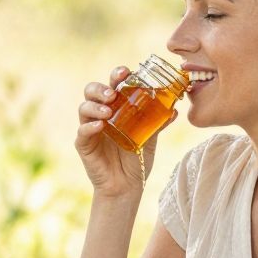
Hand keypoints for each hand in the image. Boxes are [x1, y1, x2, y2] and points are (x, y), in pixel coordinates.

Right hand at [76, 64, 167, 200]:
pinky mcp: (84, 145)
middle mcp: (100, 114)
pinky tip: (99, 126)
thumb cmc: (137, 160)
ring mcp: (90, 129)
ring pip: (83, 108)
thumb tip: (175, 109)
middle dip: (100, 88)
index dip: (116, 75)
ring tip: (108, 111)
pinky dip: (89, 126)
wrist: (127, 186)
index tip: (126, 72)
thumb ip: (159, 123)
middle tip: (112, 92)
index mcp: (116, 107)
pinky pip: (82, 131)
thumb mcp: (151, 138)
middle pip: (92, 91)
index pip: (112, 85)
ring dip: (95, 106)